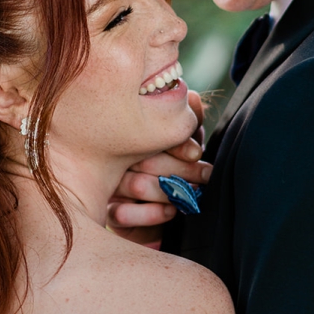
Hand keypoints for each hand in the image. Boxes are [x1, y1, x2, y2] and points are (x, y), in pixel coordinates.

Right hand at [108, 89, 211, 247]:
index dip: (176, 142)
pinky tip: (170, 211)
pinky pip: (122, 214)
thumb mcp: (185, 144)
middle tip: (205, 176)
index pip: (150, 134)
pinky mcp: (109, 213)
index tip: (196, 152)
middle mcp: (117, 159)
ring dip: (171, 192)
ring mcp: (111, 186)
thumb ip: (189, 122)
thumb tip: (194, 98)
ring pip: (137, 185)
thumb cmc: (173, 171)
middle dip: (183, 170)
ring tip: (191, 195)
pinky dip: (151, 213)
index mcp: (134, 138)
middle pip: (146, 160)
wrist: (162, 213)